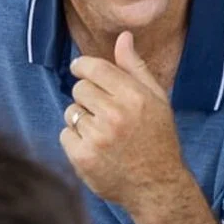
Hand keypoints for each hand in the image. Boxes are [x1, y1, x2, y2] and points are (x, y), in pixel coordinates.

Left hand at [62, 32, 186, 213]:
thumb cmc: (158, 138)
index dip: (83, 66)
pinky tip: (95, 148)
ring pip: (71, 112)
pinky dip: (76, 140)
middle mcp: (115, 114)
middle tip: (103, 112)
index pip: (94, 68)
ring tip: (102, 133)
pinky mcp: (82, 157)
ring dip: (82, 119)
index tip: (81, 69)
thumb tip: (123, 37)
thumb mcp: (156, 99)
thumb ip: (135, 67)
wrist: (157, 186)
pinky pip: (65, 134)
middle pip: (79, 88)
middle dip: (88, 97)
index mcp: (134, 96)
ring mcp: (97, 137)